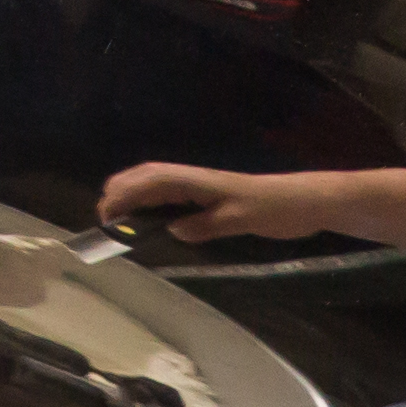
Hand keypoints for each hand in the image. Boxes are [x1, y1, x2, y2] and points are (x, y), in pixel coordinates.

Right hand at [93, 161, 313, 240]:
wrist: (302, 202)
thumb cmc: (274, 208)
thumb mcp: (240, 220)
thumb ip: (206, 225)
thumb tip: (172, 231)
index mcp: (197, 181)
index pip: (152, 180)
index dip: (125, 194)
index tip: (107, 213)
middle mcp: (193, 179)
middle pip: (145, 176)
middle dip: (119, 192)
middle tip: (103, 220)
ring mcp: (199, 186)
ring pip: (154, 183)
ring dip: (131, 195)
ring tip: (115, 220)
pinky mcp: (207, 196)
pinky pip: (169, 194)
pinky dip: (148, 202)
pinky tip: (146, 220)